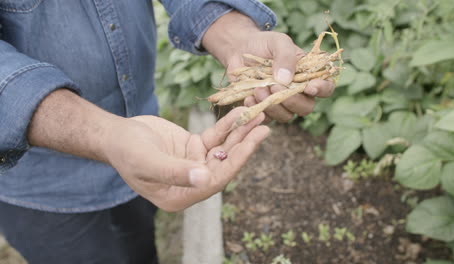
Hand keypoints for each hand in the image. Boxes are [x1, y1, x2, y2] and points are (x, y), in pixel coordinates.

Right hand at [102, 107, 268, 211]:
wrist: (116, 135)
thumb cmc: (126, 152)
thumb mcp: (148, 162)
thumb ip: (175, 172)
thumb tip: (205, 179)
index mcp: (181, 195)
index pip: (216, 180)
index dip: (236, 160)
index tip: (254, 140)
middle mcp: (191, 182)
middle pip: (225, 164)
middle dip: (245, 145)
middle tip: (264, 126)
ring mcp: (194, 164)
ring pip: (223, 149)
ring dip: (240, 133)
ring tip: (258, 115)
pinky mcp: (194, 148)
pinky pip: (215, 137)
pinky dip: (226, 125)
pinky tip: (239, 112)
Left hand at [202, 11, 335, 121]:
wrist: (239, 49)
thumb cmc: (264, 44)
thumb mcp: (278, 42)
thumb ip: (285, 56)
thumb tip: (286, 80)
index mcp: (308, 74)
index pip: (325, 88)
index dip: (322, 90)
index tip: (309, 87)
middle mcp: (298, 92)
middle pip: (306, 107)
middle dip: (292, 100)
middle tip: (274, 86)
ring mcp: (281, 102)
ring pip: (286, 116)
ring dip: (273, 106)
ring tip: (258, 89)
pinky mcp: (264, 108)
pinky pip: (266, 117)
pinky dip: (257, 108)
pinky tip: (249, 96)